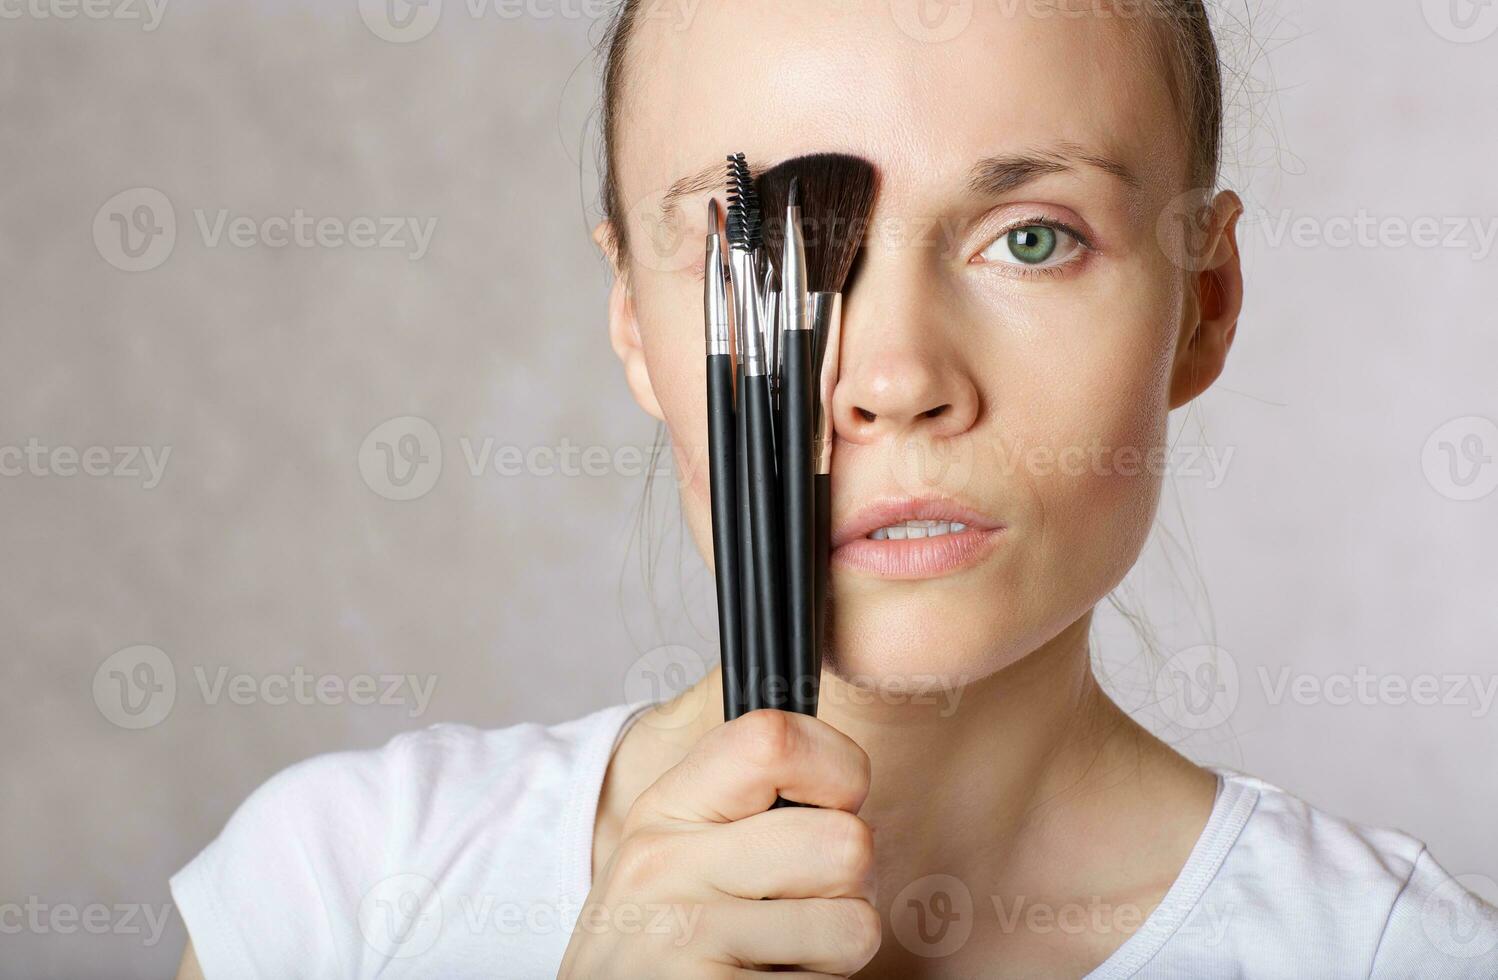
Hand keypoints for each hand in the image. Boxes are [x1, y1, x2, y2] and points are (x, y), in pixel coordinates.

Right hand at [558, 709, 878, 977]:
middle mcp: (667, 864)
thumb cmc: (662, 939)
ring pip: (854, 926)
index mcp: (666, 808)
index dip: (837, 768)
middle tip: (802, 907)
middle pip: (845, 841)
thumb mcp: (676, 853)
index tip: (837, 802)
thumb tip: (847, 781)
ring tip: (778, 955)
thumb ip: (747, 808)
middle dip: (848, 885)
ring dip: (834, 952)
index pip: (774, 741)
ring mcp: (685, 937)